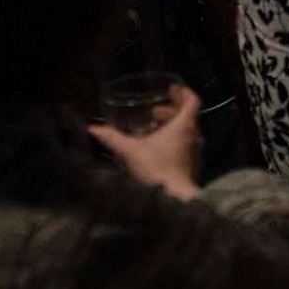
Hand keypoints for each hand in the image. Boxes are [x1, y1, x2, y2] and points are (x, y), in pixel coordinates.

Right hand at [89, 84, 203, 199]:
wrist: (173, 199)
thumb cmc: (156, 170)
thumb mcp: (130, 151)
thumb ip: (112, 138)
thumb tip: (94, 128)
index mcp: (184, 126)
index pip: (192, 101)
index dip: (182, 92)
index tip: (171, 88)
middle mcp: (194, 136)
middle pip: (188, 115)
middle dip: (171, 110)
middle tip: (154, 112)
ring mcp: (194, 151)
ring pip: (187, 131)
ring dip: (172, 126)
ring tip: (153, 128)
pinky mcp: (191, 165)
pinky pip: (185, 144)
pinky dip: (174, 140)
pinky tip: (156, 148)